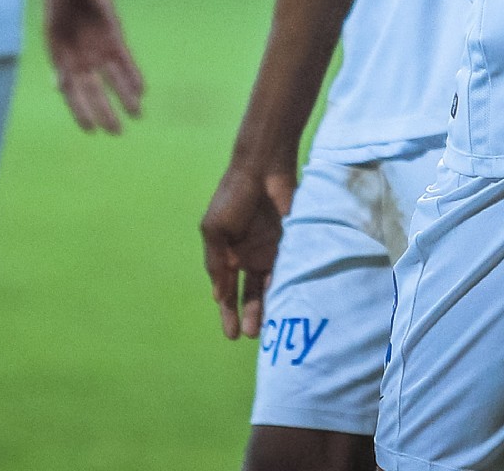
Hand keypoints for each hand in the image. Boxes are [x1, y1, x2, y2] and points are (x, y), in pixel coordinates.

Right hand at [45, 0, 144, 133]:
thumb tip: (59, 86)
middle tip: (117, 132)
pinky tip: (141, 90)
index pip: (73, 93)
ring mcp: (98, 48)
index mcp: (62, 59)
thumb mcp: (52, 30)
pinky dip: (132, 75)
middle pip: (96, 90)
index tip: (90, 130)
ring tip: (137, 114)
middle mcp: (81, 58)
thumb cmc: (57, 0)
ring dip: (124, 96)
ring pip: (114, 79)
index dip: (81, 112)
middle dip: (106, 111)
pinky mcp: (114, 36)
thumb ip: (58, 59)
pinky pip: (125, 61)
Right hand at [200, 162, 296, 339]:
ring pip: (269, 288)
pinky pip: (286, 272)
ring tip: (265, 327)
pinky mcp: (289, 246)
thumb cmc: (233, 196)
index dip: (228, 311)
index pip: (227, 289)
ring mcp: (269, 252)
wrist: (263, 170)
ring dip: (266, 307)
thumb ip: (216, 262)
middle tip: (251, 334)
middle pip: (249, 293)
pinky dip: (283, 288)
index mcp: (228, 253)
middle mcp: (248, 256)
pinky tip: (281, 302)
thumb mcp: (214, 228)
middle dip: (250, 314)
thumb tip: (218, 296)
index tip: (230, 334)